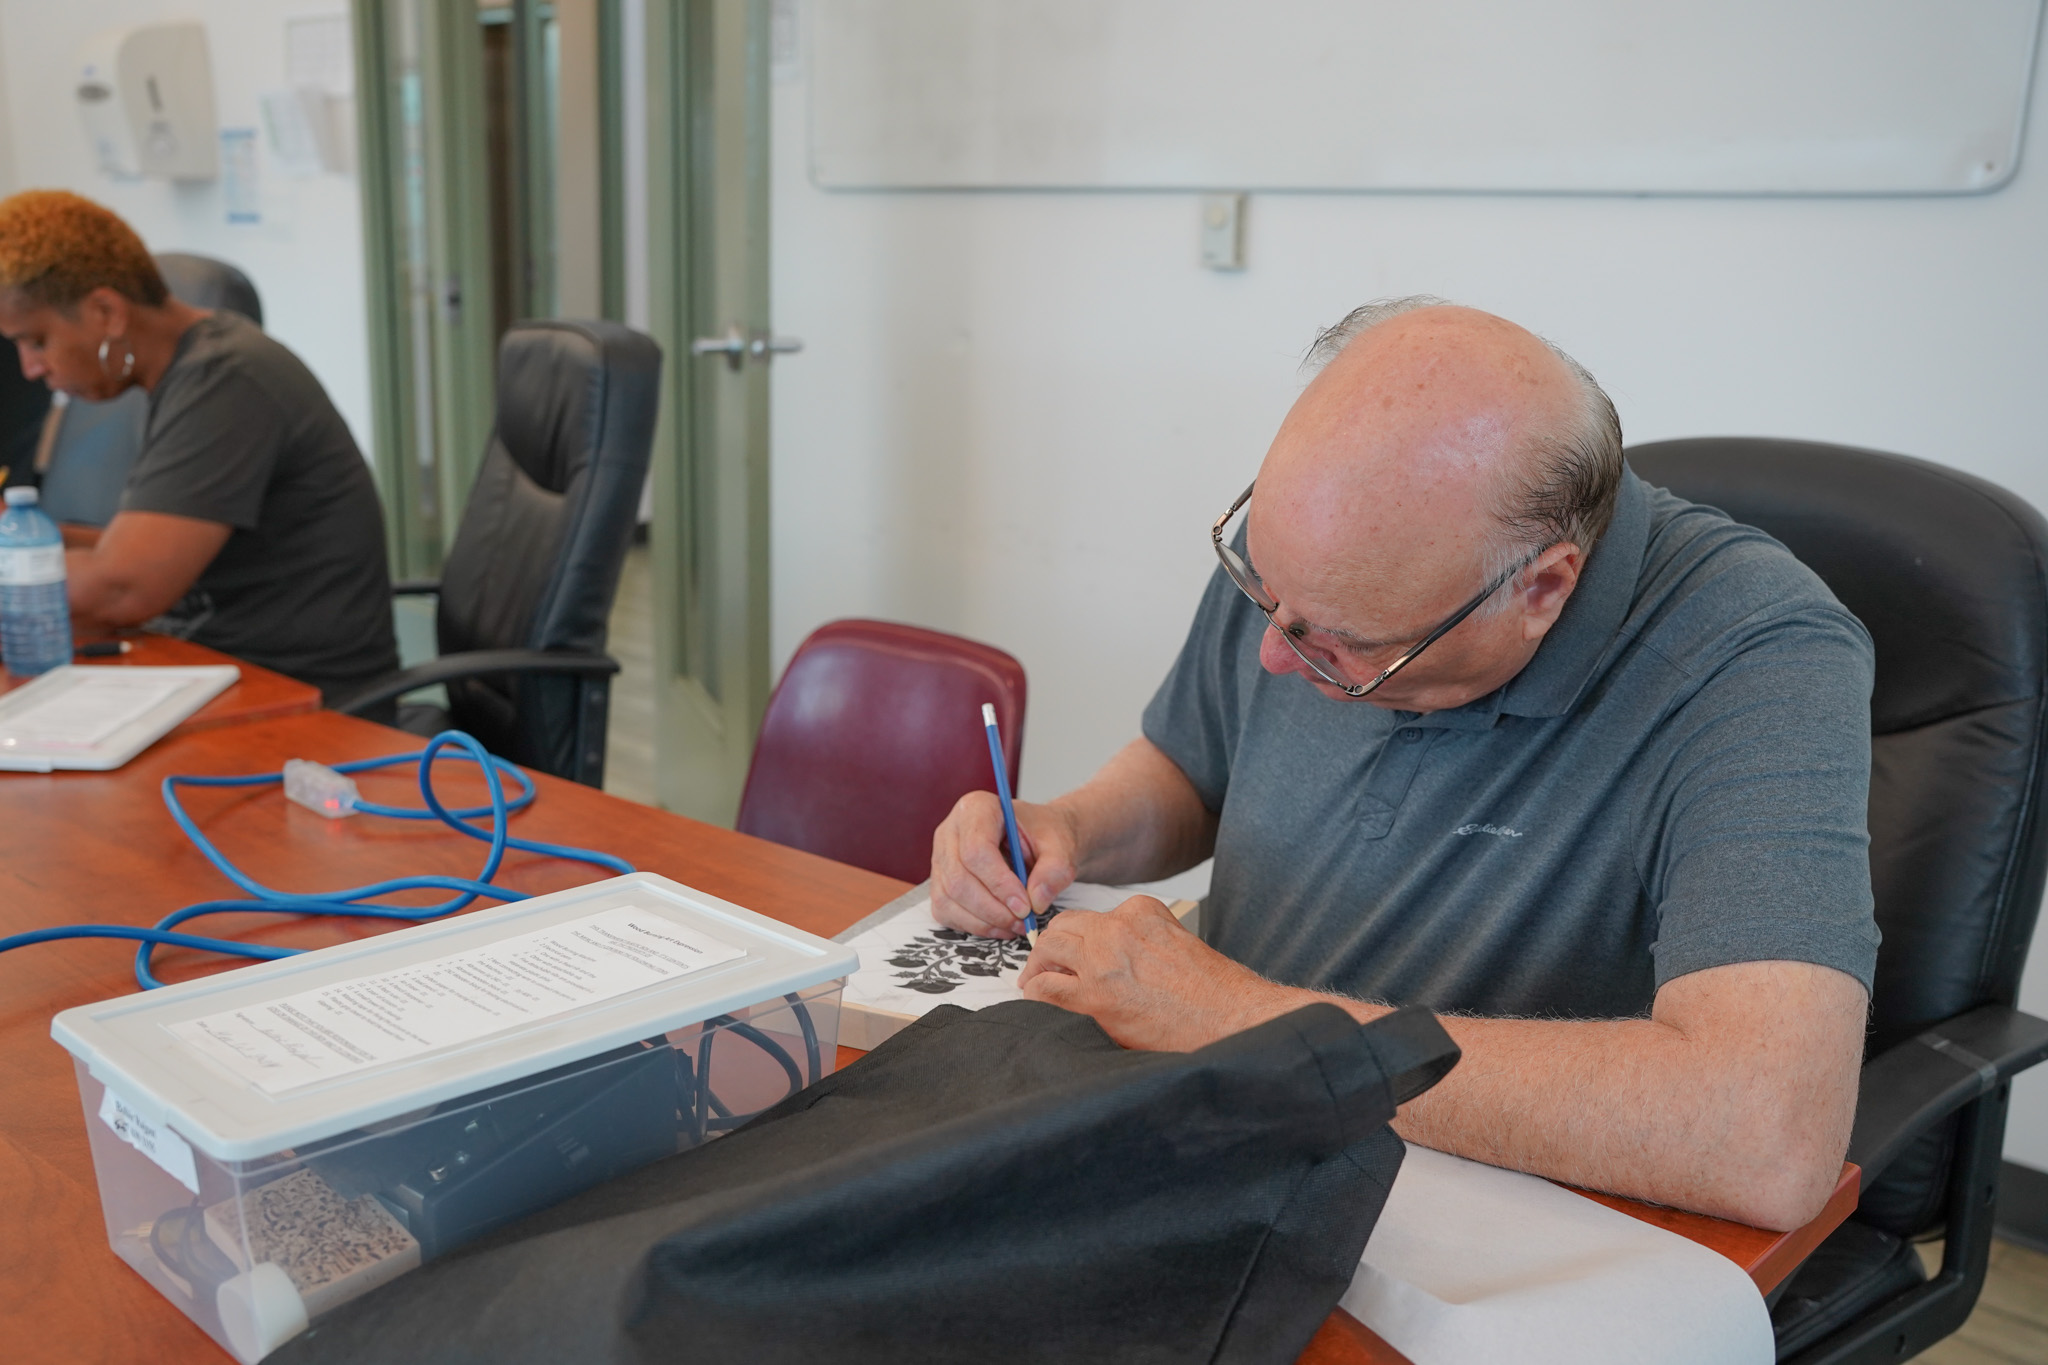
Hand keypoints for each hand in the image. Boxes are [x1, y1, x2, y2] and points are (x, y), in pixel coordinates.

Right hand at [930, 791, 1078, 938]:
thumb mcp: (1061, 847)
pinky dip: (974, 925)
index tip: (1025, 906)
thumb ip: (1054, 871)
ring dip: (984, 921)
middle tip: (1023, 921)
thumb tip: (1035, 902)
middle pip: (959, 877)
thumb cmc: (1046, 836)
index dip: (999, 883)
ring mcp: (940, 857)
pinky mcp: (939, 882)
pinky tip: (1000, 925)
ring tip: (1016, 924)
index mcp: (978, 808)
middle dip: (992, 908)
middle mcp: (950, 830)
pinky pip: (946, 910)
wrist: (1040, 840)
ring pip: (949, 897)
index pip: (976, 849)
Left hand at [1016, 896, 1310, 1050]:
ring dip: (1039, 967)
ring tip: (1037, 984)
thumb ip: (1142, 942)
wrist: (1234, 1019)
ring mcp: (1104, 960)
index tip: (1075, 954)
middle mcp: (1119, 928)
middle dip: (1052, 947)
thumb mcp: (1178, 942)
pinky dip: (1036, 994)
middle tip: (1045, 966)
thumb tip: (1112, 961)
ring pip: (1049, 949)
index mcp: (1142, 912)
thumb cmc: (1215, 992)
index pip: (1093, 917)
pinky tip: (1039, 1002)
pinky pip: (1046, 988)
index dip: (1080, 939)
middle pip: (1064, 927)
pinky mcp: (1095, 996)